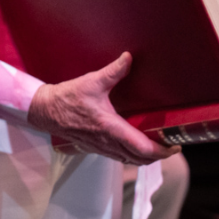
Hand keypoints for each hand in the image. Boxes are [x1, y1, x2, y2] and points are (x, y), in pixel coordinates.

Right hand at [26, 53, 177, 164]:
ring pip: (130, 160)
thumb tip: (128, 58)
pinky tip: (134, 146)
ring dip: (145, 157)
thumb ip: (113, 71)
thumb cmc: (66, 98)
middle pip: (140, 159)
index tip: (175, 147)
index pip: (143, 148)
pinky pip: (119, 158)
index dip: (162, 151)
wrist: (44, 111)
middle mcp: (107, 142)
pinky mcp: (94, 148)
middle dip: (159, 156)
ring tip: (156, 146)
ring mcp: (100, 148)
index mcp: (110, 128)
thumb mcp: (92, 82)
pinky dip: (131, 156)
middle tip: (170, 146)